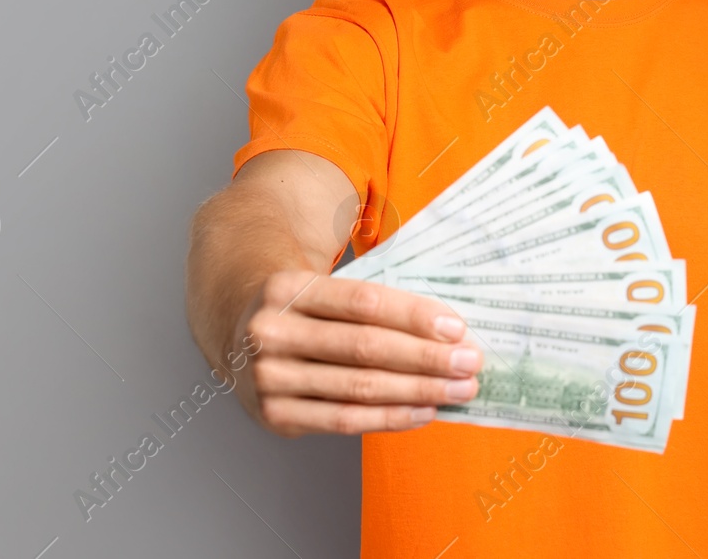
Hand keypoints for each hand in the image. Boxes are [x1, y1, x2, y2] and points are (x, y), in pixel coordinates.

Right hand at [230, 268, 482, 435]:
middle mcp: (271, 332)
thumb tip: (446, 329)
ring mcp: (268, 378)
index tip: (456, 328)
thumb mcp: (322, 287)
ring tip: (457, 390)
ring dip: (417, 391)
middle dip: (425, 358)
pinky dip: (389, 417)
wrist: (237, 332)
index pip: (363, 302)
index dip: (413, 316)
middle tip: (469, 363)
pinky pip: (343, 420)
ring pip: (358, 388)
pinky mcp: (273, 415)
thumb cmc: (302, 308)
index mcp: (287, 287)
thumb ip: (371, 303)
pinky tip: (423, 411)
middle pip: (364, 347)